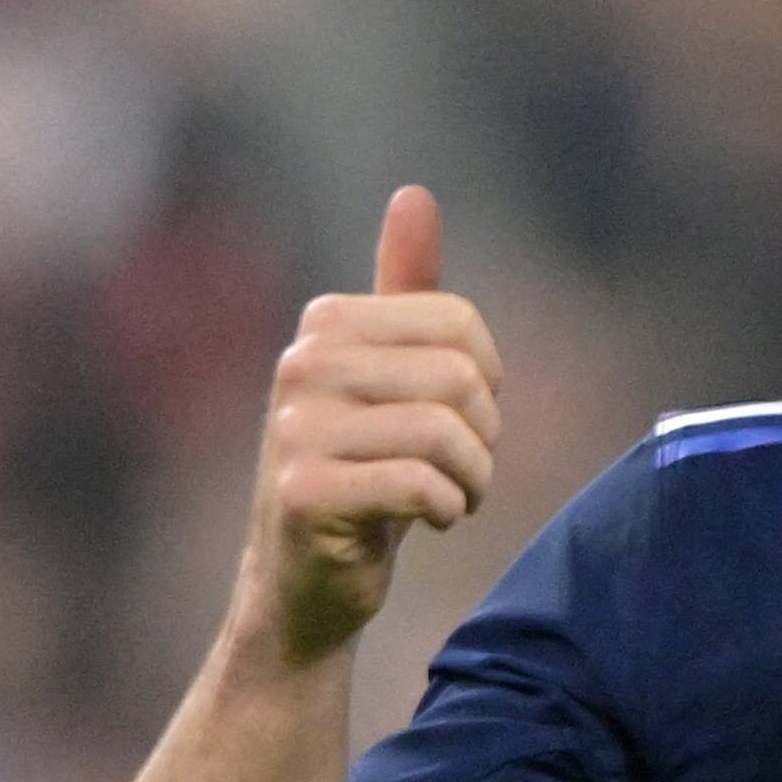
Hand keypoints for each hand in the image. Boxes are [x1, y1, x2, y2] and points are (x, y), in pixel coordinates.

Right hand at [236, 188, 502, 669]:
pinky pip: (419, 484)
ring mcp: (295, 430)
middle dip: (483, 433)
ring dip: (473, 477)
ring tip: (455, 497)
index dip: (485, 380)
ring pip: (443, 432)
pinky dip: (446, 508)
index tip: (464, 421)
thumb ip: (405, 292)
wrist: (302, 586)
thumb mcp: (387, 379)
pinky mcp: (303, 494)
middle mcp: (300, 366)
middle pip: (456, 376)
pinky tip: (431, 519)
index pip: (457, 323)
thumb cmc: (361, 475)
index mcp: (324, 325)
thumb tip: (413, 195)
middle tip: (466, 469)